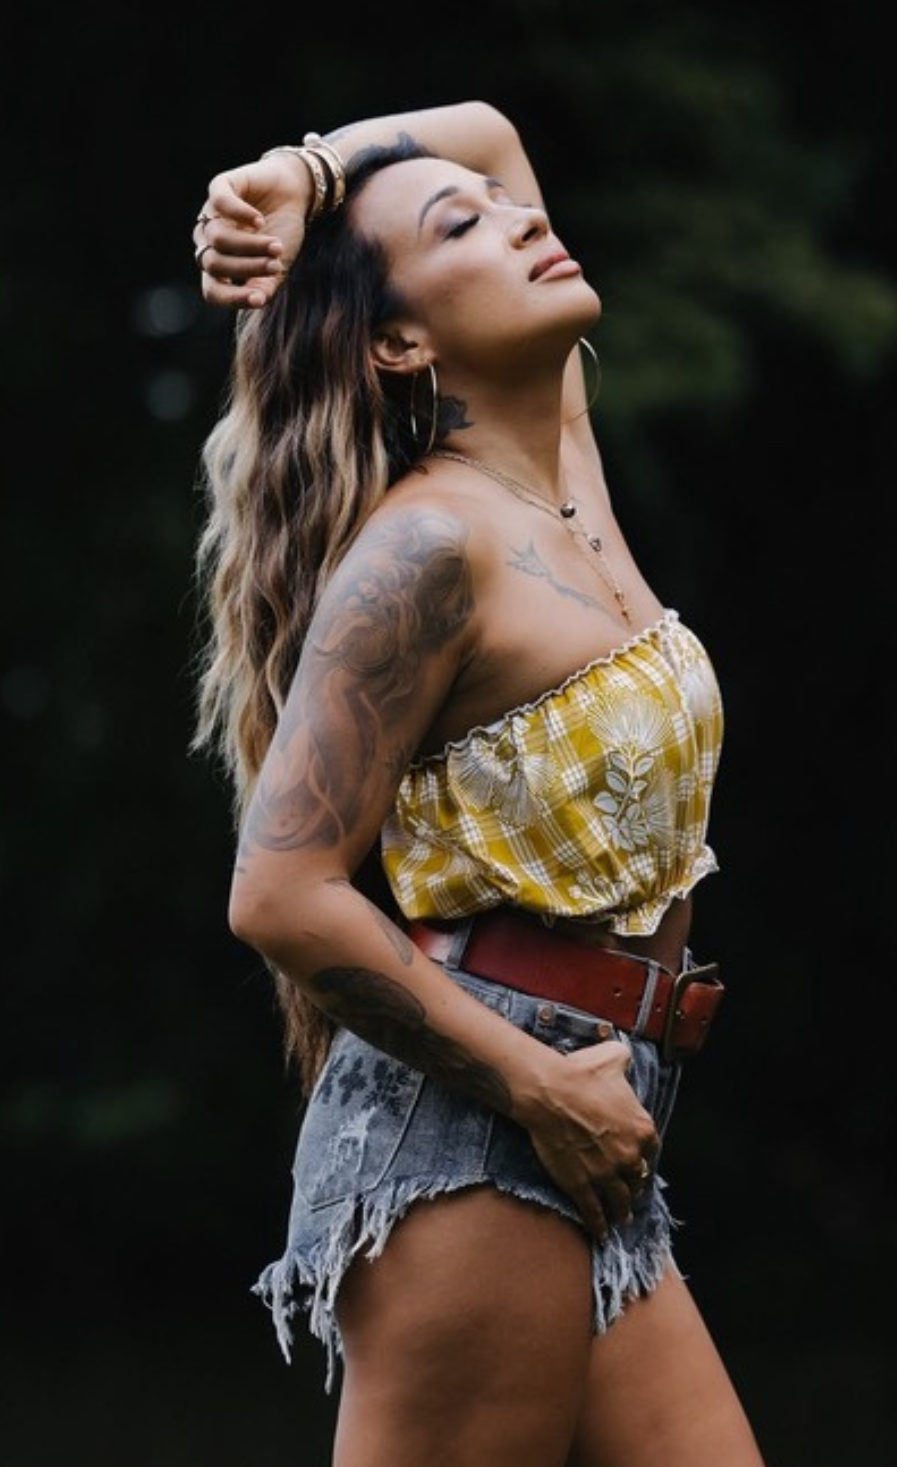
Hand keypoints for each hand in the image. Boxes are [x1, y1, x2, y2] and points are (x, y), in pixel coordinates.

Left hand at [192, 154, 312, 308]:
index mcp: (218, 267)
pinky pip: (220, 203)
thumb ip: (264, 286)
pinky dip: (240, 214)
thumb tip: (258, 302)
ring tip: (277, 246)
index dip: (232, 298)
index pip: (212, 290)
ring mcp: (210, 214)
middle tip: (276, 265)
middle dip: (248, 268)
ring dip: (251, 245)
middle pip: (214, 264)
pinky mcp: (220, 185)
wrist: (292, 193)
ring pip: (218, 238)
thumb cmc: (281, 233)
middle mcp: (208, 242)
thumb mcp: (276, 266)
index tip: (259, 298)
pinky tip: (259, 221)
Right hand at [524, 1040, 659, 1243]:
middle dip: (633, 1186)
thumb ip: (624, 1060)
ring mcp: (606, 1174)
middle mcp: (629, 1156)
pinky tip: (602, 1234)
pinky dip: (599, 1225)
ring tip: (621, 1218)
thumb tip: (624, 1057)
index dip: (643, 1158)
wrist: (550, 1092)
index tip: (638, 1164)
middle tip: (629, 1192)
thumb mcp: (613, 1057)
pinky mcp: (582, 1186)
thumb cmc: (581, 1073)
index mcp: (642, 1129)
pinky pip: (594, 1212)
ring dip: (621, 1211)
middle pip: (636, 1178)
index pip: (650, 1152)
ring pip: (619, 1200)